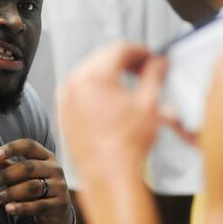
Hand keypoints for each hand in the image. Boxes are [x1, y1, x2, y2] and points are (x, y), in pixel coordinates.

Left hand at [0, 138, 73, 223]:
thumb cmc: (35, 187)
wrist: (57, 212)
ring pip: (32, 187)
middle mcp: (55, 168)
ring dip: (10, 193)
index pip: (29, 146)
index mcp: (46, 156)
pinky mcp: (60, 204)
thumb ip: (8, 166)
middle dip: (5, 175)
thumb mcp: (22, 175)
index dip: (12, 148)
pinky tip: (8, 208)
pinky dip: (21, 207)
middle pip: (28, 167)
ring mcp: (59, 186)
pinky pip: (38, 205)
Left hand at [58, 43, 166, 177]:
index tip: (151, 57)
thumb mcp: (149, 104)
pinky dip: (95, 90)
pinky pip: (79, 90)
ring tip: (129, 86)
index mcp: (95, 75)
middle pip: (102, 58)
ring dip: (109, 73)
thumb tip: (159, 62)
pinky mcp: (63, 112)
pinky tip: (111, 102)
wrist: (107, 174)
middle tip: (143, 70)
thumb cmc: (127, 145)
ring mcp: (65, 97)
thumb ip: (154, 76)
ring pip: (89, 73)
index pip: (119, 49)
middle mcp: (75, 82)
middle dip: (125, 61)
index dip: (140, 50)